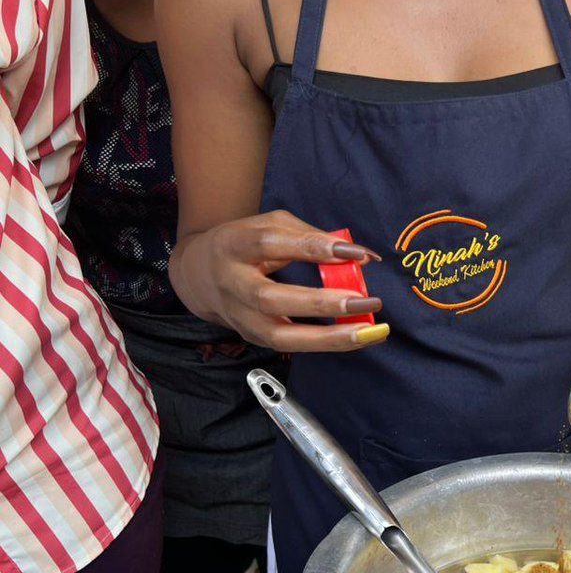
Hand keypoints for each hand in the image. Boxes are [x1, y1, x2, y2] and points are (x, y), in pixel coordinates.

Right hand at [169, 210, 387, 351]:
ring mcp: (239, 316)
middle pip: (271, 299)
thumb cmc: (247, 244)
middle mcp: (232, 283)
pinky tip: (359, 338)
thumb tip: (365, 257)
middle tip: (363, 302)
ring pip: (280, 336)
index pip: (272, 244)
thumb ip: (315, 237)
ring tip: (368, 332)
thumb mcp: (273, 226)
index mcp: (235, 244)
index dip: (313, 248)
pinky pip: (291, 346)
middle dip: (320, 303)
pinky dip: (327, 344)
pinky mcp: (252, 337)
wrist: (199, 275)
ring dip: (328, 338)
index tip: (355, 254)